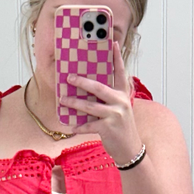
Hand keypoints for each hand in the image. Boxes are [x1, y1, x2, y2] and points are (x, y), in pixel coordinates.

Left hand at [61, 41, 142, 164]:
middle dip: (82, 82)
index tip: (112, 43)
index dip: (117, 58)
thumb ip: (108, 99)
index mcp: (123, 94)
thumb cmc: (121, 128)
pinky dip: (79, 126)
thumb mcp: (119, 109)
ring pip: (90, 106)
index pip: (120, 72)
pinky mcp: (108, 128)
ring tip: (63, 100)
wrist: (130, 149)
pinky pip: (89, 125)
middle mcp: (120, 102)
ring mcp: (115, 115)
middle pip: (99, 88)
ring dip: (75, 103)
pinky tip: (71, 126)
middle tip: (69, 78)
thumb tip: (87, 91)